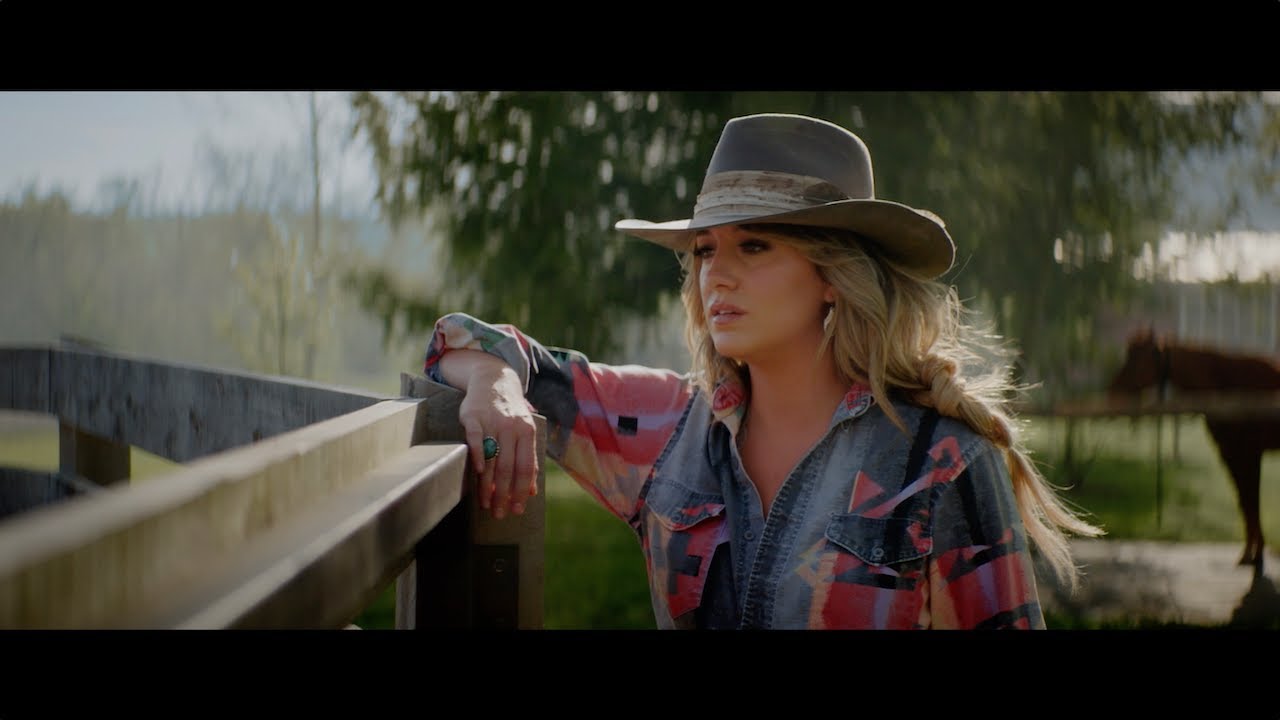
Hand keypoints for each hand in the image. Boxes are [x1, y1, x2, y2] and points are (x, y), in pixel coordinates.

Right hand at [458, 366, 539, 519]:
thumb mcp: (524, 432)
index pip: (525, 468)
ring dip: (487, 484)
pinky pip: (475, 438)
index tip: (517, 509)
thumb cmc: (510, 412)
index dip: (521, 491)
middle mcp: (511, 427)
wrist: (493, 379)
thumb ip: (528, 459)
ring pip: (491, 458)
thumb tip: (533, 491)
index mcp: (527, 432)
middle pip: (508, 467)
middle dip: (504, 494)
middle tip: (498, 513)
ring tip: (485, 502)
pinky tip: (476, 473)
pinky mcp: (473, 415)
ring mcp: (492, 421)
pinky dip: (476, 456)